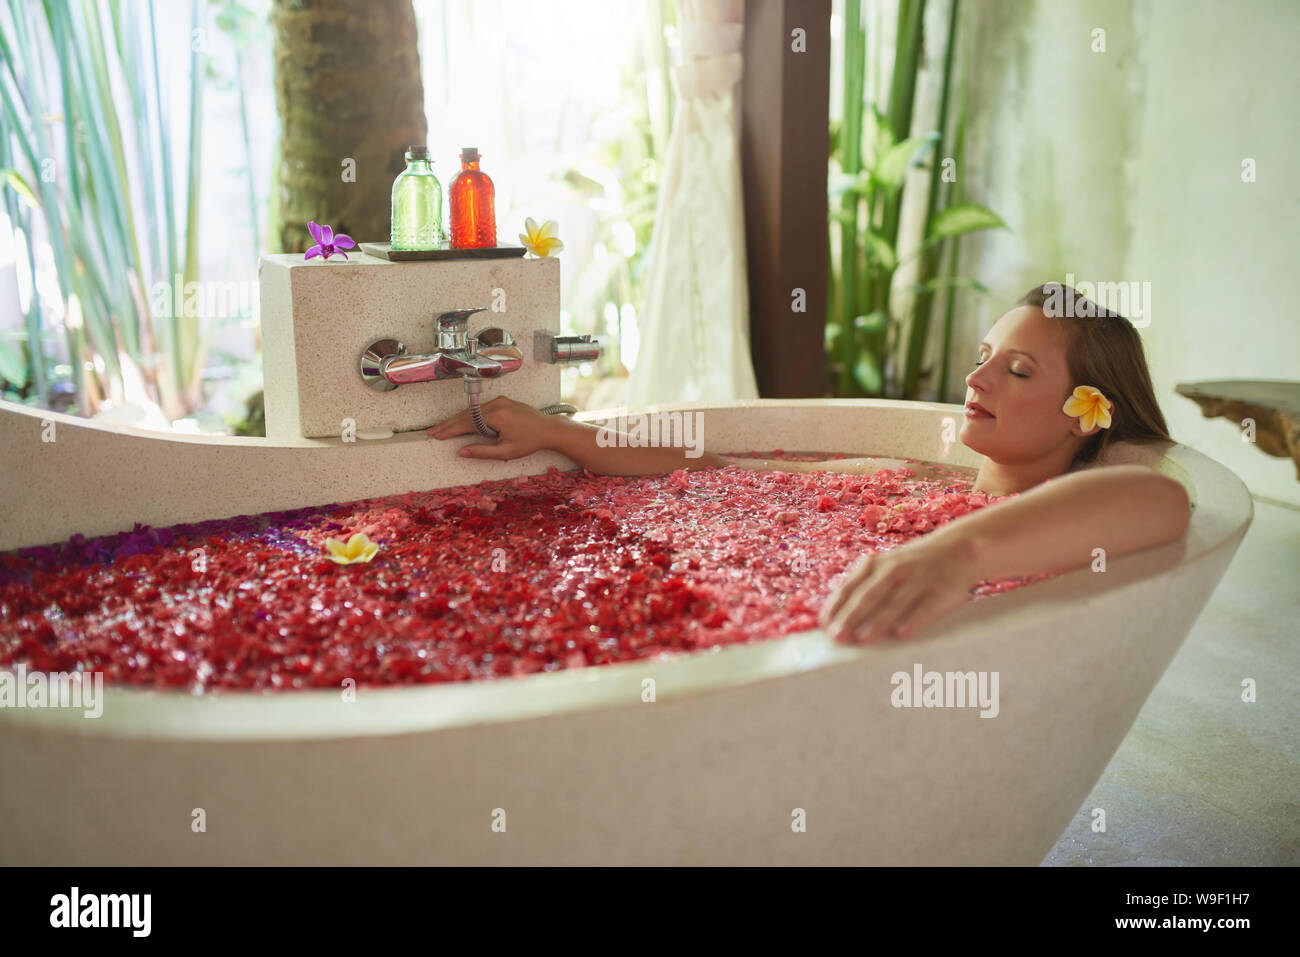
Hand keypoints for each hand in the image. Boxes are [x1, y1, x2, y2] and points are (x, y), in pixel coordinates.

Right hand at [427, 397, 561, 460]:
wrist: (548, 429)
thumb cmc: (530, 442)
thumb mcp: (506, 451)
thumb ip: (482, 452)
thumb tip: (462, 452)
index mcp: (496, 416)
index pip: (466, 423)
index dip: (450, 430)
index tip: (437, 435)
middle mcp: (496, 404)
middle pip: (466, 414)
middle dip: (449, 424)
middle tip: (433, 432)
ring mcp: (499, 401)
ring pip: (472, 410)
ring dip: (457, 419)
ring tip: (443, 428)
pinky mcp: (502, 401)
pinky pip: (480, 408)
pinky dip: (469, 416)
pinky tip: (460, 422)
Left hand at [818, 530, 979, 643]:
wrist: (959, 548)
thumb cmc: (912, 565)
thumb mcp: (884, 567)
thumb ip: (862, 587)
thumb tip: (835, 618)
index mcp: (875, 565)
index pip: (849, 588)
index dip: (836, 608)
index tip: (824, 627)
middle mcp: (894, 570)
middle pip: (868, 596)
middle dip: (851, 617)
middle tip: (838, 637)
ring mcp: (918, 580)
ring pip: (894, 604)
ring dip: (878, 622)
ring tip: (863, 639)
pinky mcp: (940, 592)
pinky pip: (924, 608)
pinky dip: (912, 621)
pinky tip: (901, 634)